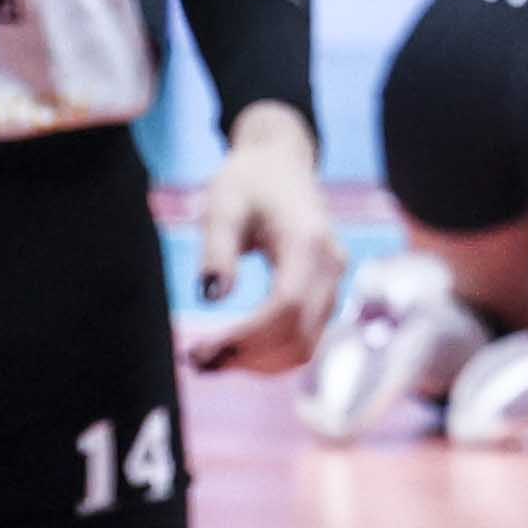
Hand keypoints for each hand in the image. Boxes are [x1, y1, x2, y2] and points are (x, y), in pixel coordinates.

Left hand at [177, 105, 343, 374]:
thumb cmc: (248, 182)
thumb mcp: (222, 206)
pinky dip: (268, 355)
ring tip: (207, 359)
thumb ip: (217, 249)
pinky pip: (304, 340)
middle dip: (245, 357)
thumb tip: (212, 296)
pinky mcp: (325, 296)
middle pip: (297, 335)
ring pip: (304, 346)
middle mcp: (332, 267)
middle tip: (193, 360)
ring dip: (256, 363)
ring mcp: (334, 284)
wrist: (281, 164)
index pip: (285, 308)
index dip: (244, 338)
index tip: (197, 350)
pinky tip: (232, 350)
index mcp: (308, 242)